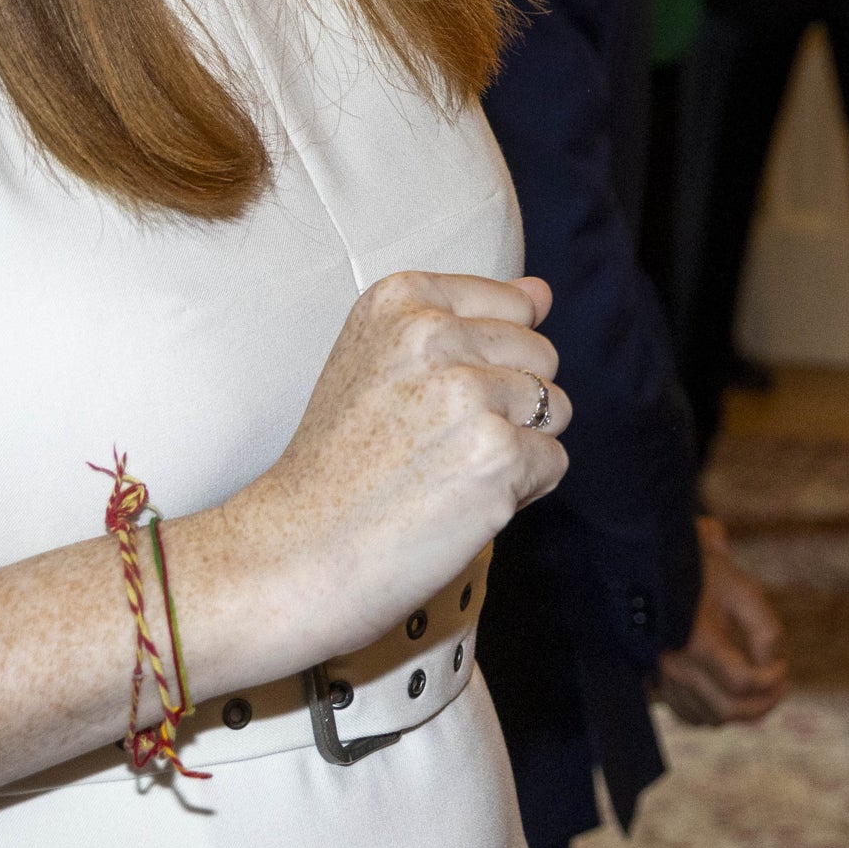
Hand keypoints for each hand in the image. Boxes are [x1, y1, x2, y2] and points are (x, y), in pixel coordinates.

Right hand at [216, 272, 570, 672]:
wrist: (293, 555)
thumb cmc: (337, 467)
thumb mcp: (380, 362)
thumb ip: (465, 320)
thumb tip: (543, 292)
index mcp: (403, 299)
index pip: (514, 305)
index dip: (486, 363)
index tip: (430, 400)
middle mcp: (436, 332)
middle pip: (539, 356)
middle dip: (509, 405)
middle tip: (437, 446)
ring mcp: (469, 393)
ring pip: (555, 408)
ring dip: (517, 448)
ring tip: (447, 474)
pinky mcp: (497, 453)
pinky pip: (553, 463)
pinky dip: (520, 493)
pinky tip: (458, 505)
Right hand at [658, 517, 787, 725]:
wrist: (665, 573)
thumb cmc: (708, 580)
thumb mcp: (744, 594)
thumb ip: (764, 631)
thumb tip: (771, 665)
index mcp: (697, 641)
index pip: (741, 682)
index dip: (771, 680)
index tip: (783, 665)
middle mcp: (676, 666)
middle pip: (727, 709)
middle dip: (763, 704)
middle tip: (780, 686)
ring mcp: (665, 679)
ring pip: (711, 719)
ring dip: (742, 712)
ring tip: (761, 689)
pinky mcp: (661, 685)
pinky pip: (691, 717)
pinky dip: (716, 713)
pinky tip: (731, 695)